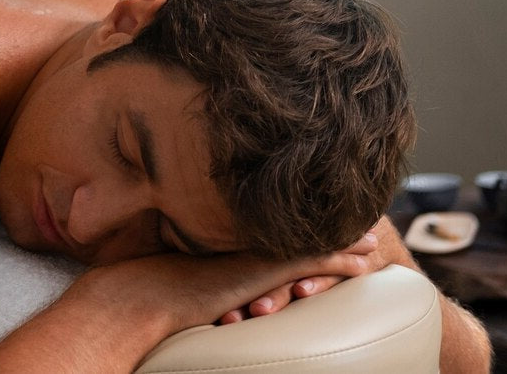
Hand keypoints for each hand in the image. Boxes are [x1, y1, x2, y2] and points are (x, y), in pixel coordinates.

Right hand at [71, 238, 376, 338]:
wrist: (137, 300)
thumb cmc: (140, 291)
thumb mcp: (169, 270)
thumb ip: (185, 263)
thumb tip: (186, 273)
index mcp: (220, 237)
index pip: (269, 223)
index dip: (297, 216)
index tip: (318, 206)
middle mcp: (239, 241)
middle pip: (294, 226)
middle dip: (328, 220)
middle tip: (358, 214)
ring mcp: (251, 254)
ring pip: (310, 240)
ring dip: (343, 238)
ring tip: (369, 235)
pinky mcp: (261, 271)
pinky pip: (313, 261)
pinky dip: (340, 258)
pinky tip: (363, 260)